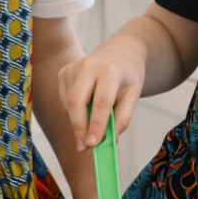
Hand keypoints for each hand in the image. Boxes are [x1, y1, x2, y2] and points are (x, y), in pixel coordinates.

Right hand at [57, 33, 148, 148]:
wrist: (120, 51)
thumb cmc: (128, 75)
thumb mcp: (134, 94)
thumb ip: (122, 118)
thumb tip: (109, 141)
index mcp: (110, 70)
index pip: (101, 102)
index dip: (96, 124)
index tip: (92, 144)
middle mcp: (88, 65)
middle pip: (77, 102)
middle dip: (79, 128)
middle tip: (83, 147)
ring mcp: (73, 67)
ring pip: (68, 103)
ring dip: (77, 121)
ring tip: (90, 125)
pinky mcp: (63, 72)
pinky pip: (64, 100)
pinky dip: (73, 111)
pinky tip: (85, 107)